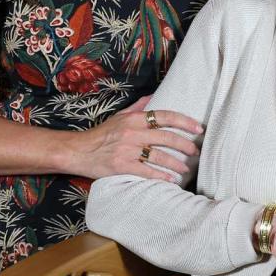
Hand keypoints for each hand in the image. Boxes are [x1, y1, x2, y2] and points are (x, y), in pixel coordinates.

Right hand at [65, 95, 203, 181]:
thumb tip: (154, 95)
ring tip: (186, 169)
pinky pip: (146, 172)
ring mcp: (127, 150)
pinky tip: (171, 180)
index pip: (166, 116)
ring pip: (159, 156)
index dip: (185, 121)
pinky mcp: (121, 166)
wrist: (77, 150)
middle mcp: (133, 132)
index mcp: (134, 119)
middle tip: (196, 151)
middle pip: (166, 137)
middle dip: (185, 145)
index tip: (199, 128)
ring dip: (176, 163)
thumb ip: (138, 106)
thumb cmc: (101, 134)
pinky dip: (160, 176)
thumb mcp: (120, 116)